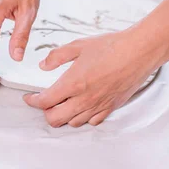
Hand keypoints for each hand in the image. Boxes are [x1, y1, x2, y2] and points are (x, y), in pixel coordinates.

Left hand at [23, 27, 165, 126]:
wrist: (140, 51)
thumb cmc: (112, 46)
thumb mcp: (78, 46)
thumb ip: (57, 57)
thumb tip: (43, 65)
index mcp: (73, 83)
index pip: (45, 102)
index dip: (32, 101)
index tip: (29, 97)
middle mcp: (84, 99)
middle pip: (55, 119)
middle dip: (45, 111)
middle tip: (45, 101)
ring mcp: (99, 106)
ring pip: (73, 123)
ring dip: (63, 116)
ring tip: (62, 103)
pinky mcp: (111, 107)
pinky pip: (92, 122)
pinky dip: (82, 118)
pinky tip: (82, 106)